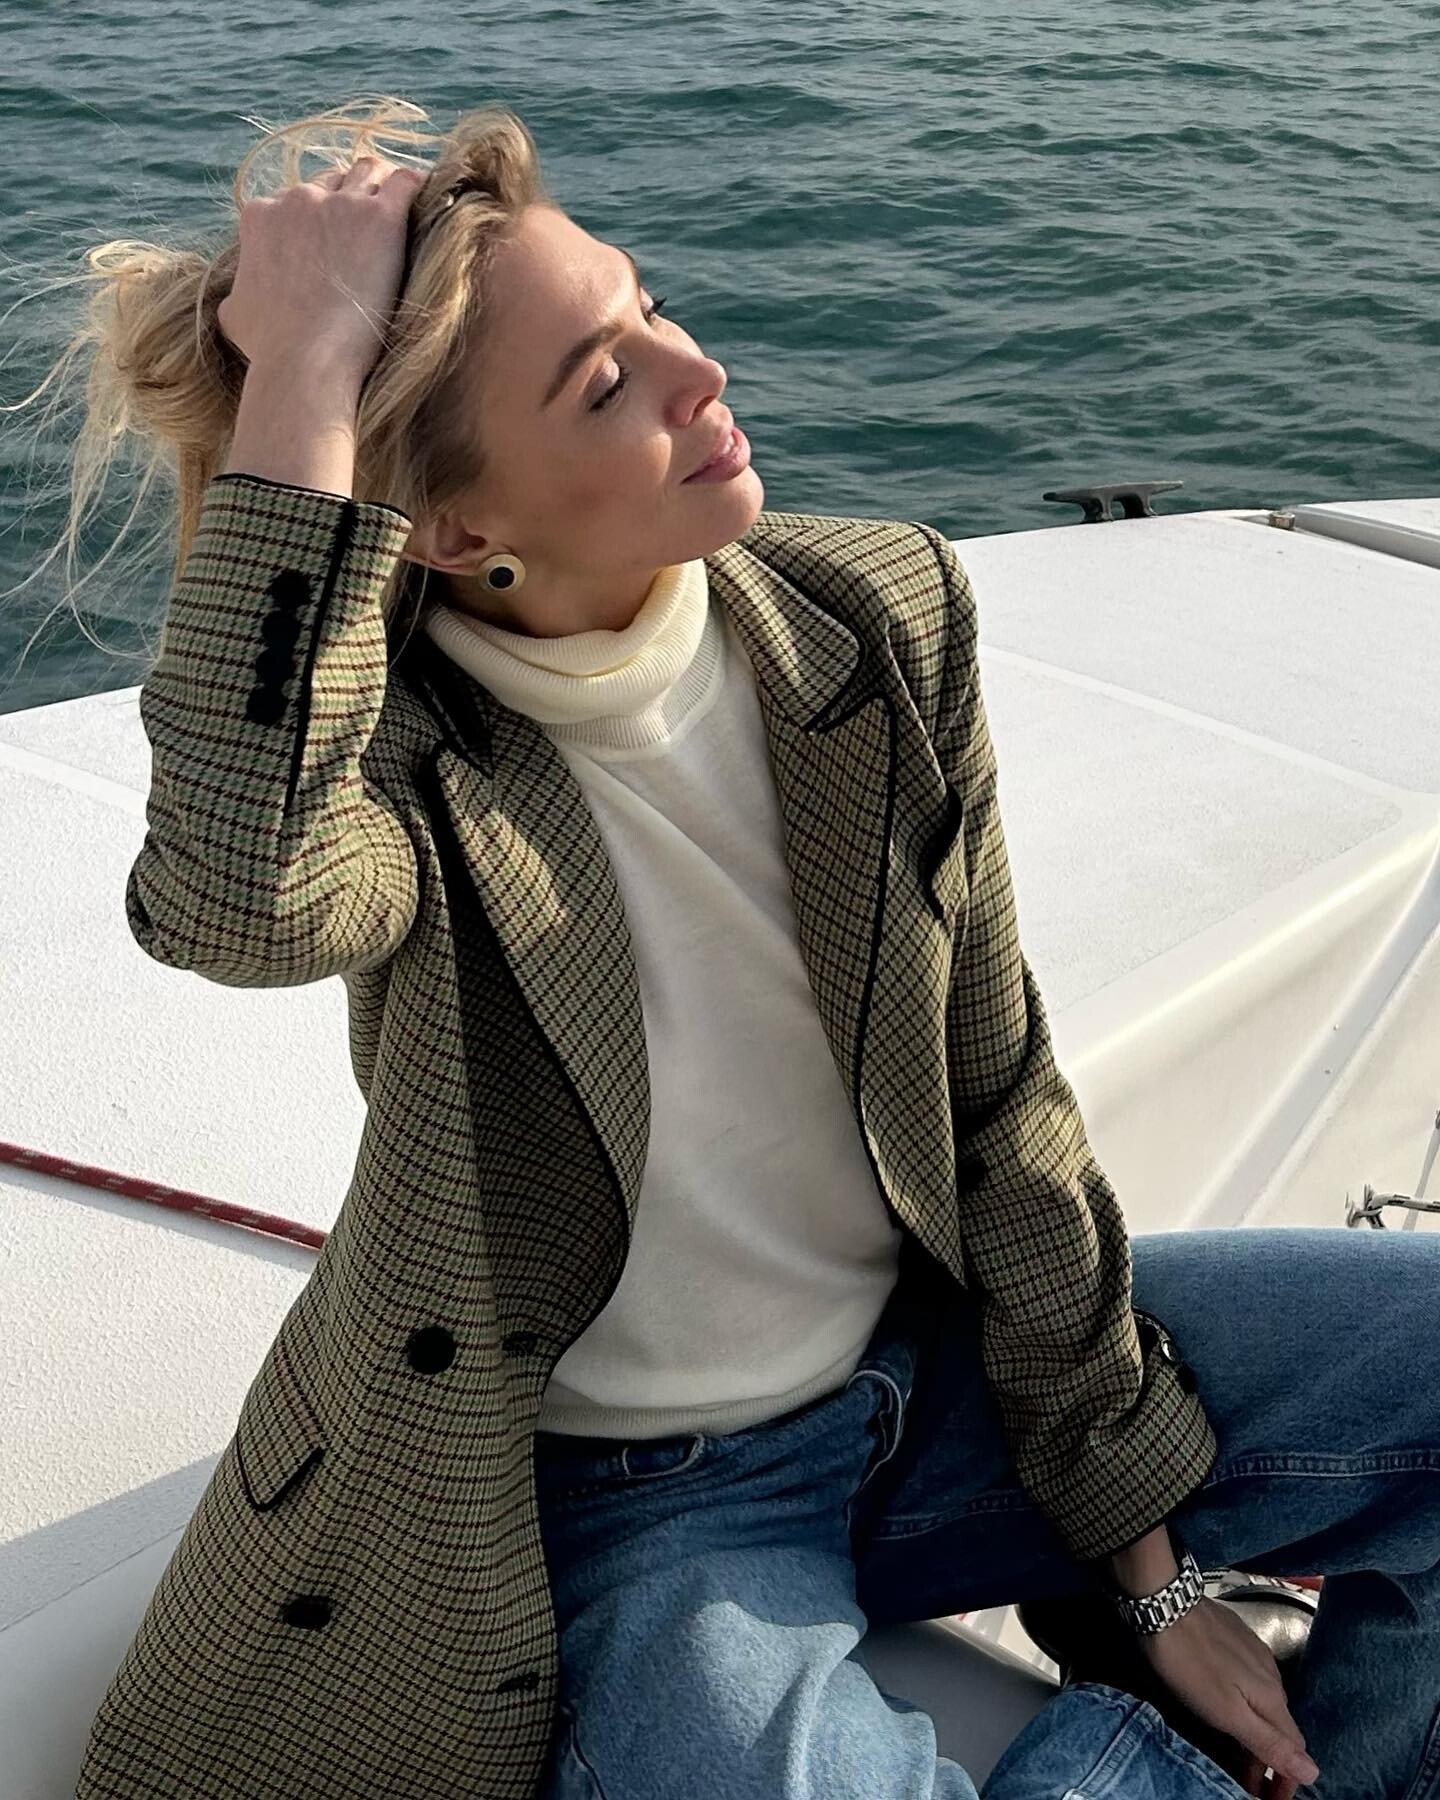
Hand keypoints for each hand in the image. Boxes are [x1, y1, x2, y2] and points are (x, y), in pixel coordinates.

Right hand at [218, 155, 428, 386]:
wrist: (306, 360)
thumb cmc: (271, 347)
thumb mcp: (234, 314)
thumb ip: (238, 291)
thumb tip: (238, 297)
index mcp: (261, 215)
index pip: (294, 199)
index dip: (315, 221)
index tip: (331, 246)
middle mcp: (297, 198)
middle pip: (331, 182)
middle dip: (348, 203)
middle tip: (366, 237)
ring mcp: (339, 204)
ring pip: (367, 172)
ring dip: (380, 189)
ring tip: (395, 219)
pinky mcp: (379, 217)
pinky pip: (405, 182)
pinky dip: (415, 190)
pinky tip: (425, 206)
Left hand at [1137, 1597, 1318, 1795]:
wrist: (1167, 1604)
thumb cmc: (1191, 1663)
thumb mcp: (1227, 1712)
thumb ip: (1268, 1741)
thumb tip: (1313, 1772)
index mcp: (1272, 1699)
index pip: (1295, 1748)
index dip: (1287, 1780)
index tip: (1271, 1799)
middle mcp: (1272, 1677)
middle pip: (1280, 1729)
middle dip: (1269, 1761)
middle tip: (1249, 1785)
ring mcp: (1256, 1655)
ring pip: (1265, 1705)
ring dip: (1257, 1734)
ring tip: (1237, 1755)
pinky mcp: (1238, 1640)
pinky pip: (1251, 1683)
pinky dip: (1246, 1706)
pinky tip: (1229, 1709)